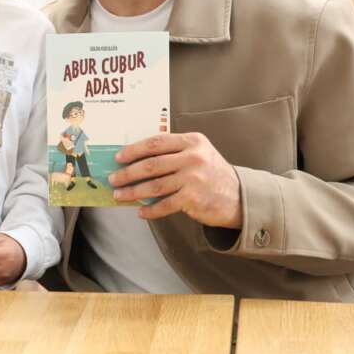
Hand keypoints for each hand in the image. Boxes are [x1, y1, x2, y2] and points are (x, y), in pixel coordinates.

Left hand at [107, 133, 243, 227]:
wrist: (239, 197)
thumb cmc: (212, 174)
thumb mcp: (199, 153)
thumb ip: (174, 152)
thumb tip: (136, 160)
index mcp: (192, 141)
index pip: (156, 143)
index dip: (134, 150)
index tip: (118, 157)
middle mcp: (193, 157)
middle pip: (151, 165)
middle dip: (128, 173)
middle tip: (113, 179)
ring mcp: (193, 178)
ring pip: (154, 185)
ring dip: (133, 192)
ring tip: (119, 195)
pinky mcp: (193, 198)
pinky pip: (164, 204)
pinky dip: (150, 210)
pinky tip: (140, 212)